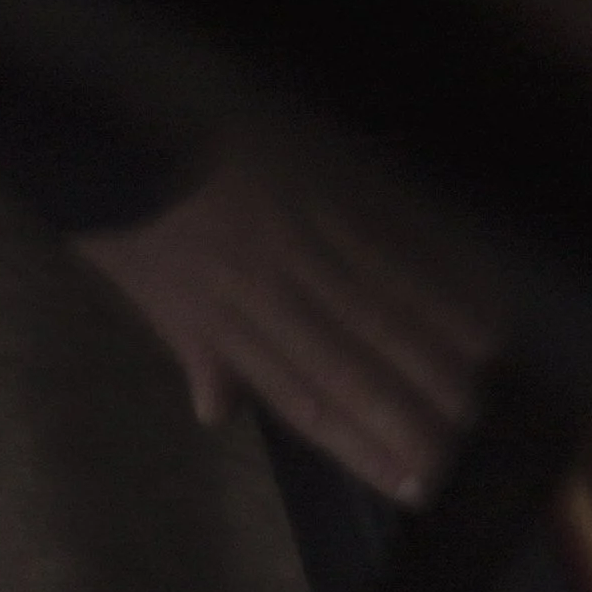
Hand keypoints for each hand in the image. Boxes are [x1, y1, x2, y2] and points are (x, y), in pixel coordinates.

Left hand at [77, 158, 490, 504]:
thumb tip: (215, 410)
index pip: (305, 400)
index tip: (415, 482)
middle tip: (472, 451)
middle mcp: (262, 286)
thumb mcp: (140, 289)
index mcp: (222, 323)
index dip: (362, 446)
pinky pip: (383, 231)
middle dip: (414, 413)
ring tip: (489, 388)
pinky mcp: (313, 175)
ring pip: (377, 303)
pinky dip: (434, 270)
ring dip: (438, 351)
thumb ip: (193, 349)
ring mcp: (292, 229)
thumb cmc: (124, 205)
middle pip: (352, 363)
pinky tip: (472, 296)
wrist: (103, 108)